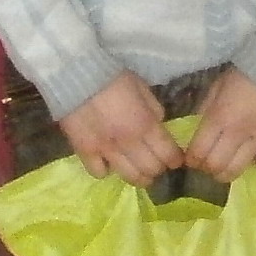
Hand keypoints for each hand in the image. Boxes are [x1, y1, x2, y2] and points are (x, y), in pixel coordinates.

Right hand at [58, 72, 183, 185]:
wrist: (78, 77)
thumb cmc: (114, 78)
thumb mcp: (143, 88)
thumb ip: (153, 109)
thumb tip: (159, 125)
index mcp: (145, 124)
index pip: (166, 152)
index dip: (174, 160)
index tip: (177, 161)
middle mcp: (127, 142)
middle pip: (149, 168)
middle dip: (159, 170)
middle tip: (160, 167)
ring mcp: (104, 150)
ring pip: (127, 176)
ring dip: (138, 178)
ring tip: (142, 176)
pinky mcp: (84, 153)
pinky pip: (98, 173)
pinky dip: (107, 171)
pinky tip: (109, 164)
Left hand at [187, 69, 255, 182]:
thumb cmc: (246, 72)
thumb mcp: (218, 86)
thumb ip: (207, 109)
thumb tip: (199, 131)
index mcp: (218, 117)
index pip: (198, 152)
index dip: (193, 160)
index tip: (194, 159)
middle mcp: (236, 132)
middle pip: (215, 166)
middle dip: (209, 169)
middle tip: (211, 165)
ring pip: (237, 170)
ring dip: (229, 173)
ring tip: (230, 166)